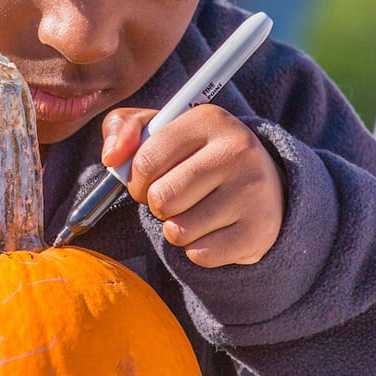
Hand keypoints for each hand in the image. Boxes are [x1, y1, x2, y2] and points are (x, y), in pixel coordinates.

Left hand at [101, 103, 284, 266]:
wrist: (265, 186)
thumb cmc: (198, 157)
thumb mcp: (160, 130)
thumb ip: (123, 129)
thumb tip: (111, 157)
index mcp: (208, 119)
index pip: (145, 161)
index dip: (137, 180)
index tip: (149, 180)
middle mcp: (237, 150)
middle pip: (161, 199)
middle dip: (157, 204)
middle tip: (174, 197)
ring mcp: (253, 191)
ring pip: (178, 231)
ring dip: (177, 228)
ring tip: (196, 211)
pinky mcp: (259, 231)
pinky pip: (200, 255)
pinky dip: (198, 249)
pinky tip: (214, 229)